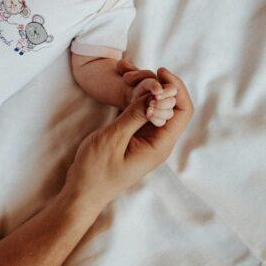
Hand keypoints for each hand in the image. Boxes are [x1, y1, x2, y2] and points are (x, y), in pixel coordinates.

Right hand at [64, 68, 192, 207]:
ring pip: (158, 107)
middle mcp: (159, 141)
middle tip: (135, 75)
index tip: (159, 73)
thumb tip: (156, 92)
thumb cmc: (96, 171)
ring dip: (147, 90)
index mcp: (160, 145)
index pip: (182, 111)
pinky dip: (137, 98)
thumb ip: (135, 115)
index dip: (176, 88)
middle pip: (173, 106)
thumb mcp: (113, 139)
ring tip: (127, 77)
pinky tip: (125, 86)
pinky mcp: (136, 136)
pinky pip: (144, 112)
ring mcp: (148, 139)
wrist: (83, 192)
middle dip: (160, 86)